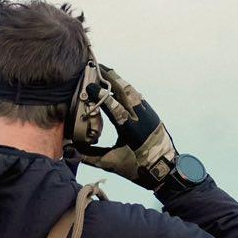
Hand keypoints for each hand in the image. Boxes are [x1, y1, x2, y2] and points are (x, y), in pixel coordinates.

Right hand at [79, 66, 178, 190]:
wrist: (166, 170)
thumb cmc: (139, 169)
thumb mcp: (113, 163)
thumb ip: (91, 156)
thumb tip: (71, 150)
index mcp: (131, 131)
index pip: (114, 108)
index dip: (101, 96)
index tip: (89, 85)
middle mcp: (141, 118)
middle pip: (124, 91)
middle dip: (109, 77)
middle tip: (95, 67)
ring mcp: (148, 113)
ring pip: (131, 91)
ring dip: (118, 80)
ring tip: (105, 71)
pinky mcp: (151, 113)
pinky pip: (137, 96)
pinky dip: (126, 88)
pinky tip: (117, 85)